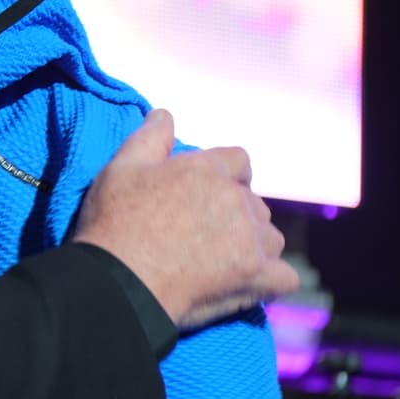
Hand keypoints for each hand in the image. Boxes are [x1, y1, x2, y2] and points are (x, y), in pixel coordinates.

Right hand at [72, 109, 299, 331]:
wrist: (119, 281)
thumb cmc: (114, 224)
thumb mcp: (120, 169)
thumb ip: (149, 138)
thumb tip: (165, 115)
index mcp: (207, 170)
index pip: (239, 161)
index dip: (227, 177)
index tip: (206, 196)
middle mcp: (236, 200)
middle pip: (254, 204)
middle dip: (236, 216)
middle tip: (202, 236)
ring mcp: (251, 239)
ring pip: (270, 238)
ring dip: (253, 247)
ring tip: (221, 263)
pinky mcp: (257, 276)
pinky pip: (284, 277)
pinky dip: (269, 280)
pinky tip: (249, 284)